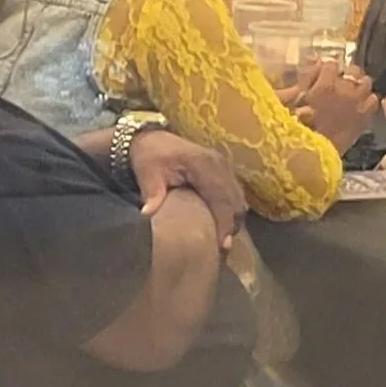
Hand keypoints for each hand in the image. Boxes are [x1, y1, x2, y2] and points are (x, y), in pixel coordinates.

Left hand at [124, 127, 245, 239]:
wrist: (150, 138)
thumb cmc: (150, 156)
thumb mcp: (147, 172)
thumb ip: (151, 193)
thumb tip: (148, 214)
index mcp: (203, 163)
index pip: (221, 198)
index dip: (224, 223)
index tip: (222, 245)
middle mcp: (219, 164)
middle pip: (235, 201)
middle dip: (232, 225)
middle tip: (222, 248)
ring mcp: (224, 166)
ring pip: (238, 198)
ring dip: (233, 219)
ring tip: (222, 240)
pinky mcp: (223, 170)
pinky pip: (235, 194)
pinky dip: (231, 210)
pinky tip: (221, 225)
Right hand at [290, 61, 377, 147]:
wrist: (316, 155)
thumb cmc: (299, 130)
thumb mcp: (291, 101)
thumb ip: (302, 82)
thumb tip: (310, 66)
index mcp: (325, 85)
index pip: (331, 64)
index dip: (326, 68)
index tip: (322, 73)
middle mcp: (345, 90)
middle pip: (352, 69)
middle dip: (345, 73)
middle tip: (338, 81)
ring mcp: (358, 103)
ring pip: (366, 82)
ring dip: (358, 84)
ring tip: (351, 90)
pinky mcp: (365, 117)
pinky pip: (373, 100)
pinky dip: (367, 100)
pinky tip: (359, 104)